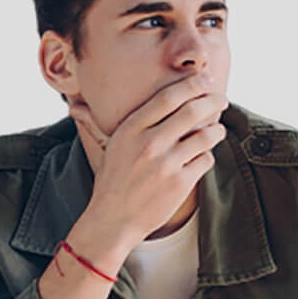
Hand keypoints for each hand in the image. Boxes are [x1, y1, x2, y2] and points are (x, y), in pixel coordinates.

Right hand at [69, 74, 227, 250]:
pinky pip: (205, 160)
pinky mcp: (180, 184)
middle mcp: (149, 143)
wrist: (112, 220)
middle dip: (212, 101)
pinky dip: (207, 155)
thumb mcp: (109, 145)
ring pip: (205, 136)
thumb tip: (76, 106)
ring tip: (217, 128)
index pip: (168, 97)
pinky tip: (202, 155)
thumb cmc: (112, 179)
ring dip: (216, 129)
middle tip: (221, 98)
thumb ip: (110, 121)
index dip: (191, 84)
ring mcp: (166, 164)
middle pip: (192, 111)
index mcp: (131, 129)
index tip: (205, 79)